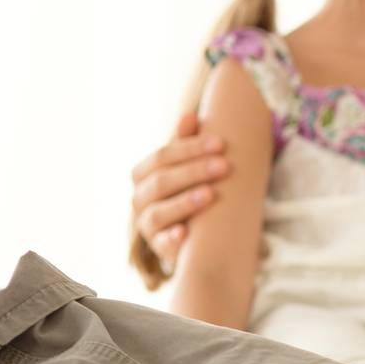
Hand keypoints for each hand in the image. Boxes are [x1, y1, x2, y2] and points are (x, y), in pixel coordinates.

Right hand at [130, 112, 231, 265]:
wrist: (191, 228)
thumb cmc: (189, 186)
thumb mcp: (187, 164)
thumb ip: (186, 142)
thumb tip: (189, 115)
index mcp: (144, 173)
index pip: (162, 156)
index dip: (190, 148)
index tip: (221, 143)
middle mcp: (140, 198)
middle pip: (161, 182)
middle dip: (194, 172)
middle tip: (224, 166)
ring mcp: (147, 225)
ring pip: (158, 213)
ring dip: (184, 202)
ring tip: (211, 194)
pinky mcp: (159, 247)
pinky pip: (160, 244)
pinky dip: (171, 238)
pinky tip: (185, 233)